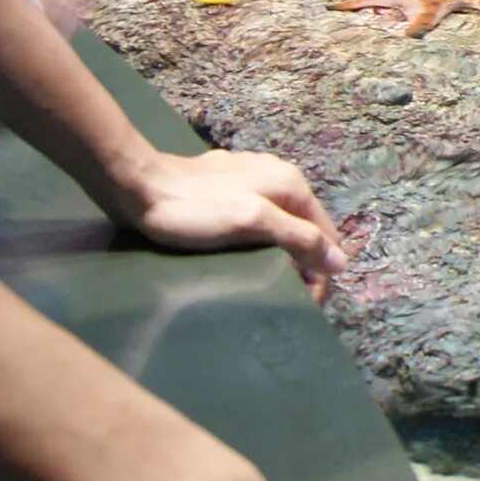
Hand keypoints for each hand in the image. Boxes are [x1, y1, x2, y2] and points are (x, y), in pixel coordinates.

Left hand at [111, 147, 347, 302]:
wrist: (138, 186)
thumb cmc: (195, 211)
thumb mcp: (251, 224)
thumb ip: (298, 239)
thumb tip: (341, 263)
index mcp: (291, 184)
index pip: (326, 236)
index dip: (321, 273)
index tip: (305, 305)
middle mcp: (279, 175)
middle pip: (305, 227)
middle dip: (302, 262)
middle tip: (283, 294)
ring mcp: (252, 176)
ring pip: (281, 220)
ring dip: (280, 249)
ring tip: (261, 276)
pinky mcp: (226, 182)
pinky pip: (256, 212)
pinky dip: (258, 235)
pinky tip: (239, 248)